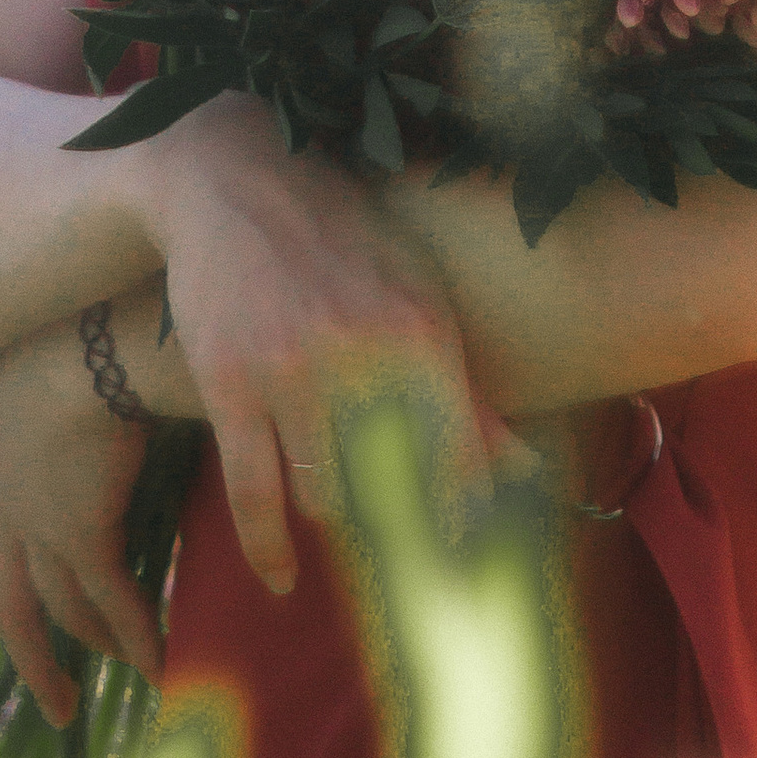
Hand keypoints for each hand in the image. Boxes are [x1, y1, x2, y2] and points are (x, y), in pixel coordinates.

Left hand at [0, 316, 160, 727]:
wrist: (93, 339)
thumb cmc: (85, 327)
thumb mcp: (58, 360)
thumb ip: (69, 389)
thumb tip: (94, 388)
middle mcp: (9, 497)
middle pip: (7, 593)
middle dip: (25, 650)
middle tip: (49, 698)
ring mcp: (42, 522)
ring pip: (53, 609)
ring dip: (83, 653)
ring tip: (105, 690)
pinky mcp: (82, 534)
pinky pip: (110, 601)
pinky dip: (134, 636)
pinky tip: (155, 665)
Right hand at [135, 93, 499, 599]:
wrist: (233, 179)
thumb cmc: (342, 239)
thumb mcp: (417, 294)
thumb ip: (467, 391)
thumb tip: (527, 472)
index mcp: (420, 331)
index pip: (458, 460)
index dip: (465, 524)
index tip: (471, 569)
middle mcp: (360, 354)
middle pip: (395, 488)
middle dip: (404, 539)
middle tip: (414, 578)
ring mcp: (289, 372)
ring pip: (327, 496)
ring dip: (342, 527)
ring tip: (353, 535)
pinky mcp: (229, 384)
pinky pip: (254, 491)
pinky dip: (269, 547)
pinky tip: (283, 578)